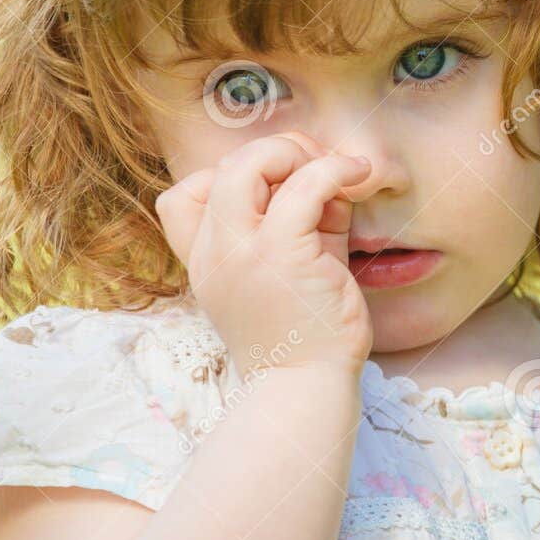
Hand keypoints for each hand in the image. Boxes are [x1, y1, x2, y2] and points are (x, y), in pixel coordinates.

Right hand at [155, 131, 375, 376]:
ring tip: (337, 170)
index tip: (278, 189)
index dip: (230, 177)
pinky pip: (303, 187)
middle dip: (273, 153)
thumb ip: (303, 222)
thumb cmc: (306, 333)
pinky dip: (332, 170)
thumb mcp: (292, 270)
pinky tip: (355, 174)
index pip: (184, 194)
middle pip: (221, 168)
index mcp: (205, 259)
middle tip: (315, 169)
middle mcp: (214, 253)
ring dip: (297, 154)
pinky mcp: (283, 255)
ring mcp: (243, 253)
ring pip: (250, 164)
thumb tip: (332, 178)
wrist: (307, 386)